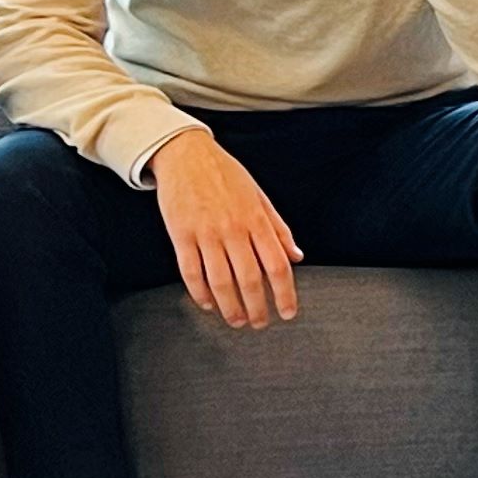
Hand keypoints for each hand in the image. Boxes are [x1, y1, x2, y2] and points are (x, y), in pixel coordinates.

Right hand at [148, 131, 302, 328]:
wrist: (186, 154)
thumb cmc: (226, 175)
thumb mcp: (260, 197)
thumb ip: (279, 229)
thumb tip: (296, 255)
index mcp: (256, 220)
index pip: (277, 265)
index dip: (285, 293)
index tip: (287, 312)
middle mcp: (233, 229)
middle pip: (250, 279)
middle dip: (257, 308)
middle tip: (261, 323)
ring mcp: (206, 233)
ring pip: (220, 281)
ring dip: (230, 307)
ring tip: (237, 321)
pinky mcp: (180, 234)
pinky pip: (191, 272)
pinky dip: (200, 293)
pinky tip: (209, 304)